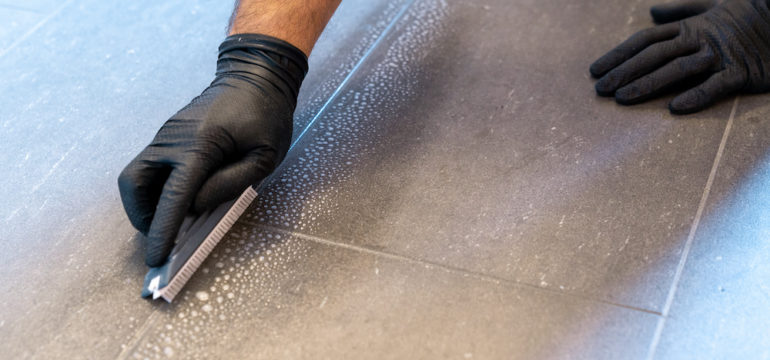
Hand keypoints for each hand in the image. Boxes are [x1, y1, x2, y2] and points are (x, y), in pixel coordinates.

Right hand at [119, 34, 307, 266]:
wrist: (255, 75)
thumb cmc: (267, 116)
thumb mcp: (264, 156)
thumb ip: (232, 183)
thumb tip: (196, 206)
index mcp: (199, 144)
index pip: (174, 195)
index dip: (163, 229)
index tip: (156, 257)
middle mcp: (172, 139)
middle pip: (134, 184)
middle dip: (142, 217)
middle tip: (161, 237)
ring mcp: (165, 135)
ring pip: (135, 176)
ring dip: (144, 204)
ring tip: (168, 221)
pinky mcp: (167, 135)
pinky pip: (149, 166)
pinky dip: (154, 188)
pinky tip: (176, 199)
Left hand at [590, 0, 769, 113]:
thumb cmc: (748, 15)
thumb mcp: (713, 6)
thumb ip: (681, 11)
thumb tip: (652, 13)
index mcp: (690, 26)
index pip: (645, 39)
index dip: (619, 54)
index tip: (595, 71)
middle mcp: (700, 39)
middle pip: (655, 55)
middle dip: (625, 71)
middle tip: (599, 90)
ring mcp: (720, 55)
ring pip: (679, 69)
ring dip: (649, 84)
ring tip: (623, 98)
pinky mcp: (742, 72)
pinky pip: (717, 85)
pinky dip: (697, 95)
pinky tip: (675, 108)